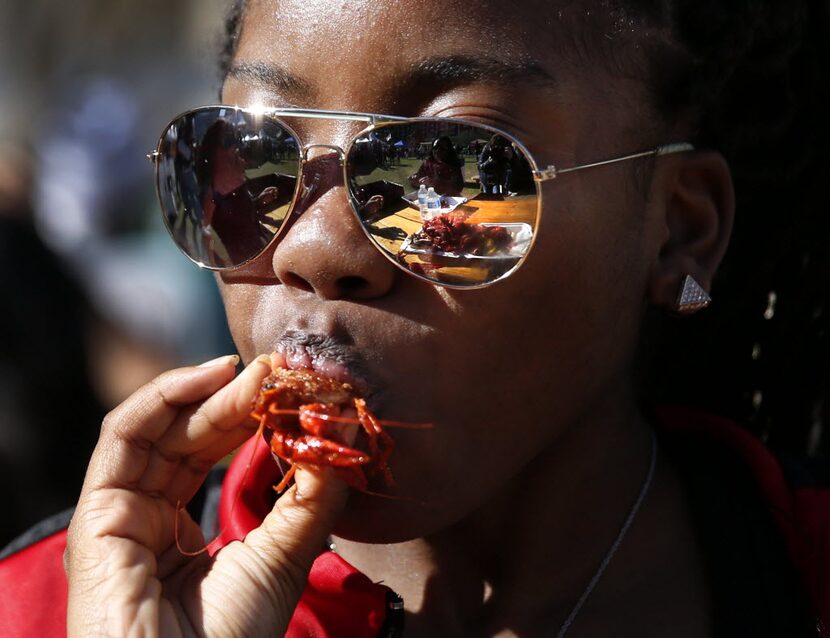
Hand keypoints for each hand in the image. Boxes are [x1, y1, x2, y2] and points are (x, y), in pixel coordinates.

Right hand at [66, 355, 349, 636]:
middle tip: (277, 373)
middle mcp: (145, 520)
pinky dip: (163, 398)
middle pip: (186, 439)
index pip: (210, 456)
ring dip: (205, 393)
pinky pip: (123, 438)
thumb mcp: (284, 556)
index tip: (291, 392)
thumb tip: (341, 439)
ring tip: (253, 373)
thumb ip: (312, 498)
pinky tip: (209, 378)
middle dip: (233, 400)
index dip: (249, 419)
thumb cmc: (231, 637)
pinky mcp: (97, 512)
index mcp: (180, 536)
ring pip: (156, 430)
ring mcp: (118, 514)